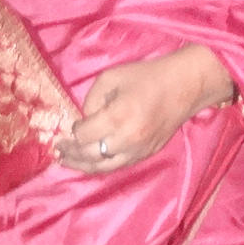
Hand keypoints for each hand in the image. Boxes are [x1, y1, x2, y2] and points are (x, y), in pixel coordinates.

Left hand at [60, 44, 234, 175]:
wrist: (185, 87)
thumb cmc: (147, 76)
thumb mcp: (112, 76)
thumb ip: (92, 98)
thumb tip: (85, 118)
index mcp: (117, 117)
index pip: (84, 135)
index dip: (74, 131)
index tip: (73, 124)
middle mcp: (126, 139)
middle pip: (90, 156)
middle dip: (71, 153)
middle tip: (58, 149)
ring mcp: (138, 151)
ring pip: (103, 167)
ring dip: (82, 166)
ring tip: (67, 162)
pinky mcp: (146, 155)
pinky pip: (118, 166)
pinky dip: (102, 165)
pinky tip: (91, 161)